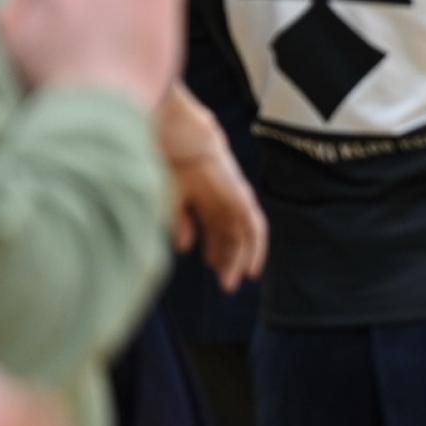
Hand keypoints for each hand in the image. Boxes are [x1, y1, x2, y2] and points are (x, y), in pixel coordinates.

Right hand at [157, 87, 266, 292]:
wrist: (182, 141)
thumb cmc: (169, 163)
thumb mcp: (171, 199)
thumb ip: (180, 221)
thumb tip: (186, 246)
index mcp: (204, 196)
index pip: (214, 227)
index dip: (215, 247)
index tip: (213, 266)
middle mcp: (222, 198)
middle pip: (229, 233)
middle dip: (227, 258)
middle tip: (225, 284)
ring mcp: (234, 198)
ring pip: (242, 234)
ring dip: (240, 258)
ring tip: (234, 281)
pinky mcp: (242, 199)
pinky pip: (254, 228)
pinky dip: (255, 248)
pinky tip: (251, 267)